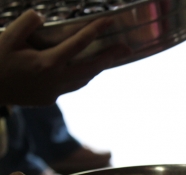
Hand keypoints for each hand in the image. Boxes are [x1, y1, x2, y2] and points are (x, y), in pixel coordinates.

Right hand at [0, 10, 130, 105]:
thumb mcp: (7, 37)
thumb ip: (26, 24)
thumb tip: (42, 17)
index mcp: (47, 63)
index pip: (78, 44)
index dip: (95, 30)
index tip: (110, 21)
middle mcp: (55, 80)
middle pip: (91, 68)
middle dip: (111, 57)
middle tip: (127, 48)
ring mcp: (53, 92)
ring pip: (83, 80)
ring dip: (97, 68)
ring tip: (110, 58)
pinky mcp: (49, 99)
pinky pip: (71, 86)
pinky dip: (80, 76)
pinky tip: (84, 69)